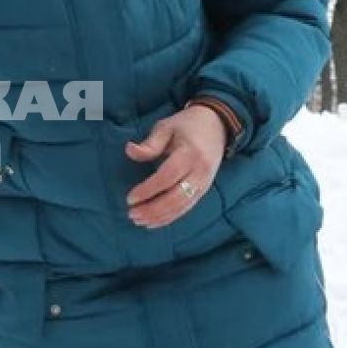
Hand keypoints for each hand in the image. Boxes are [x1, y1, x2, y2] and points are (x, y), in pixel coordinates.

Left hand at [124, 105, 227, 228]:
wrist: (217, 126)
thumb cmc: (186, 125)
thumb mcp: (166, 127)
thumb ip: (150, 143)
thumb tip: (130, 151)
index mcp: (190, 154)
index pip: (167, 177)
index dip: (148, 190)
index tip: (130, 198)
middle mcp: (200, 172)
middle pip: (176, 197)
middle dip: (153, 209)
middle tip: (132, 214)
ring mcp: (204, 183)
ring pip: (182, 206)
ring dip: (160, 217)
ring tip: (139, 221)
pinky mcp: (205, 190)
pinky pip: (187, 207)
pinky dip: (170, 217)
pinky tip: (154, 222)